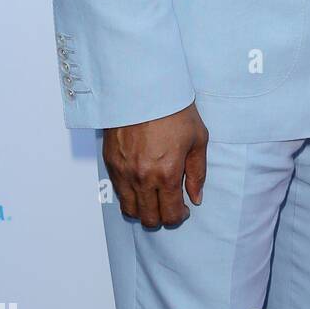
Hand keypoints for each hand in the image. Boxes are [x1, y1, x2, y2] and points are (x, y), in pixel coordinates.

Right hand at [103, 102, 207, 227]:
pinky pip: (119, 193)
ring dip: (144, 210)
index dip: (179, 217)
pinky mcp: (111, 164)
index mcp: (166, 174)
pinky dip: (130, 196)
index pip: (171, 214)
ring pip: (130, 210)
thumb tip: (196, 197)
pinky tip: (141, 184)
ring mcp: (124, 173)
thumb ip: (198, 172)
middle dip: (162, 217)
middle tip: (170, 205)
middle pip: (149, 219)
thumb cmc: (173, 110)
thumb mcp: (198, 138)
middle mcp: (142, 179)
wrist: (144, 90)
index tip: (184, 209)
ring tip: (154, 197)